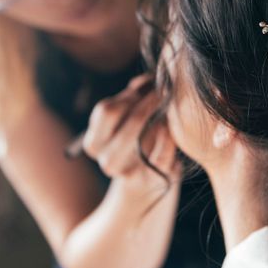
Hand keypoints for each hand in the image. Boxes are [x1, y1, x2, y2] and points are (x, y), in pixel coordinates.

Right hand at [82, 74, 180, 197]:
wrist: (144, 185)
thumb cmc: (135, 141)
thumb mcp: (126, 119)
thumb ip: (132, 96)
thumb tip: (145, 82)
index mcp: (94, 144)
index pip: (107, 110)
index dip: (129, 95)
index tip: (144, 89)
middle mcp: (107, 161)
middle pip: (131, 121)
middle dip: (149, 101)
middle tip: (164, 92)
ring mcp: (129, 174)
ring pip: (146, 136)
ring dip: (160, 117)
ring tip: (168, 110)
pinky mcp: (153, 181)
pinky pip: (163, 153)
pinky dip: (169, 137)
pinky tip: (173, 128)